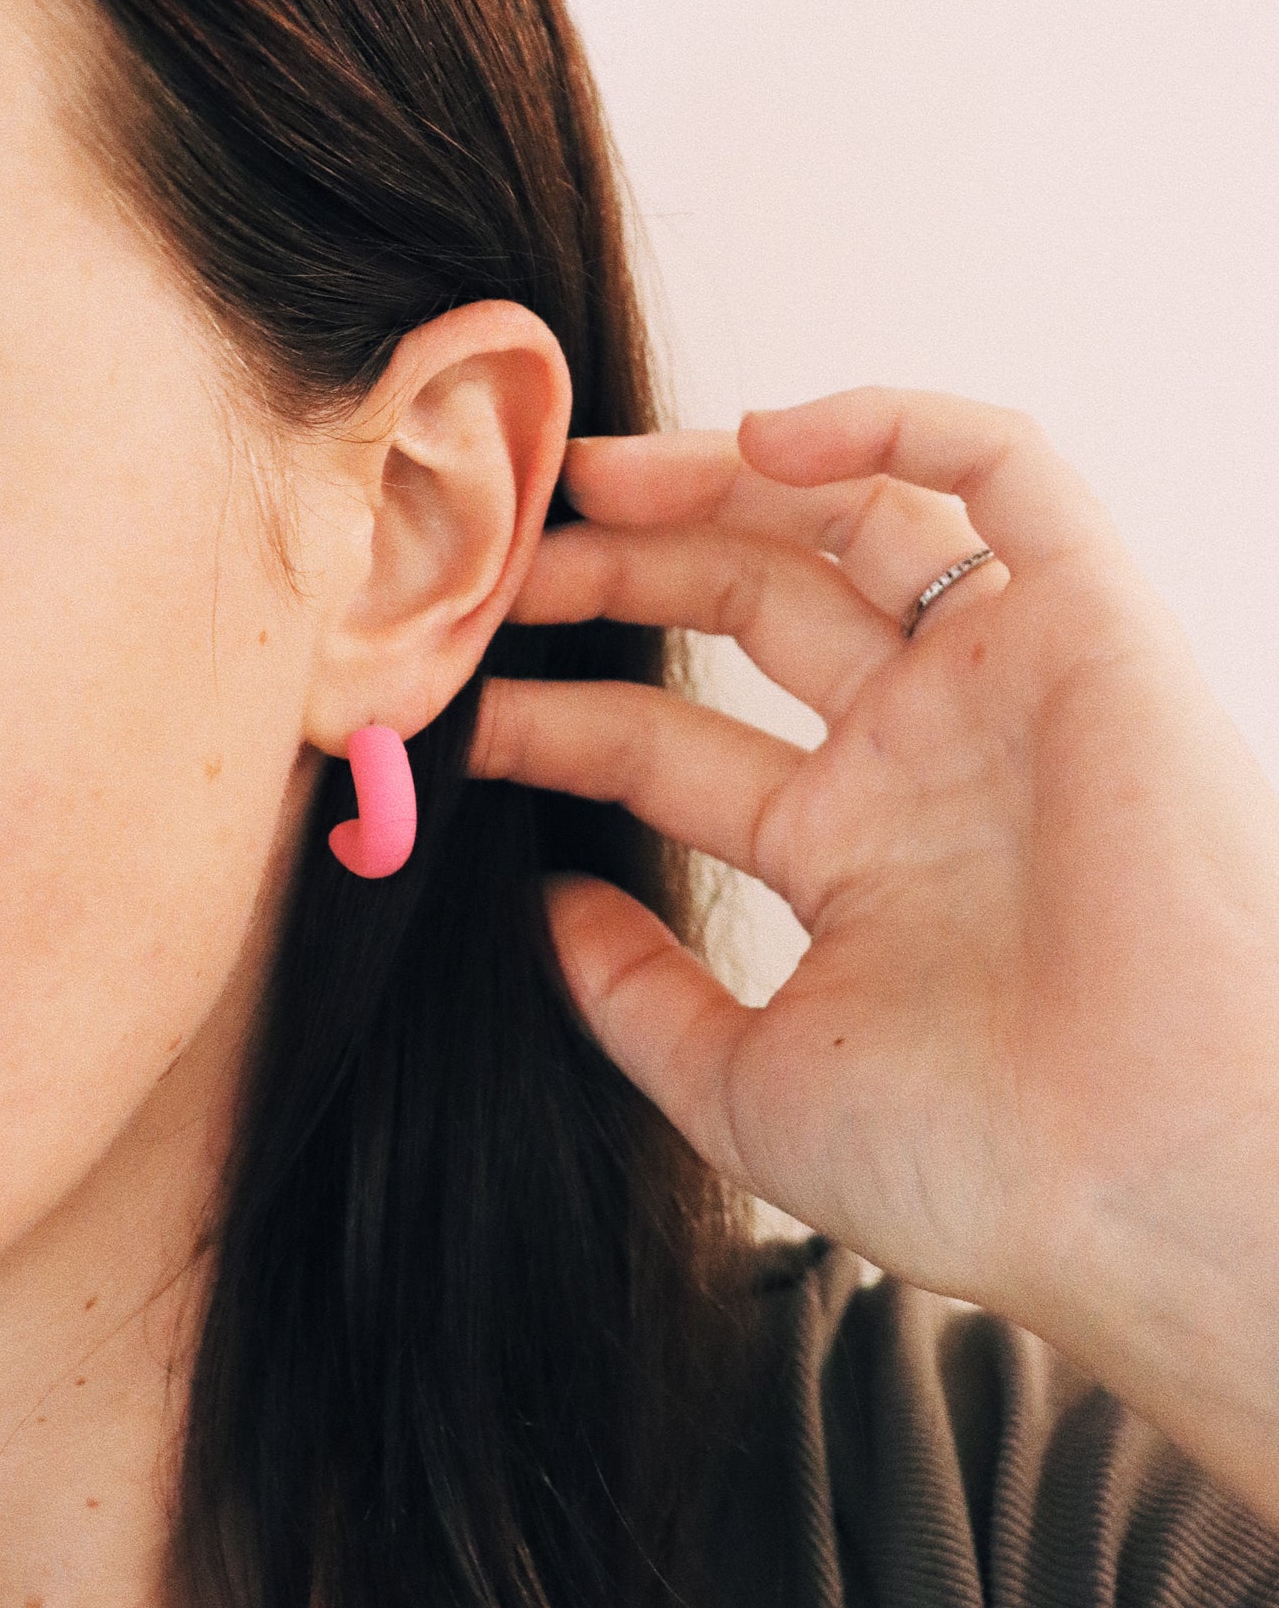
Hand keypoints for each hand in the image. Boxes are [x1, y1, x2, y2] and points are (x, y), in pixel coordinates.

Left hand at [467, 386, 1278, 1355]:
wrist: (1155, 1181)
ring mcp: (998, 685)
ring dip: (720, 479)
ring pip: (853, 518)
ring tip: (595, 478)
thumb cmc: (980, 1164)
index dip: (558, 715)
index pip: (670, 743)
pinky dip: (897, 425)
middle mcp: (919, 752)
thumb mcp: (749, 1088)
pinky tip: (769, 437)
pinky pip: (1005, 471)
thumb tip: (541, 909)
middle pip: (747, 604)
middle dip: (618, 571)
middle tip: (502, 561)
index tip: (453, 702)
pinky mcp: (1090, 626)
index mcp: (848, 850)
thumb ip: (636, 996)